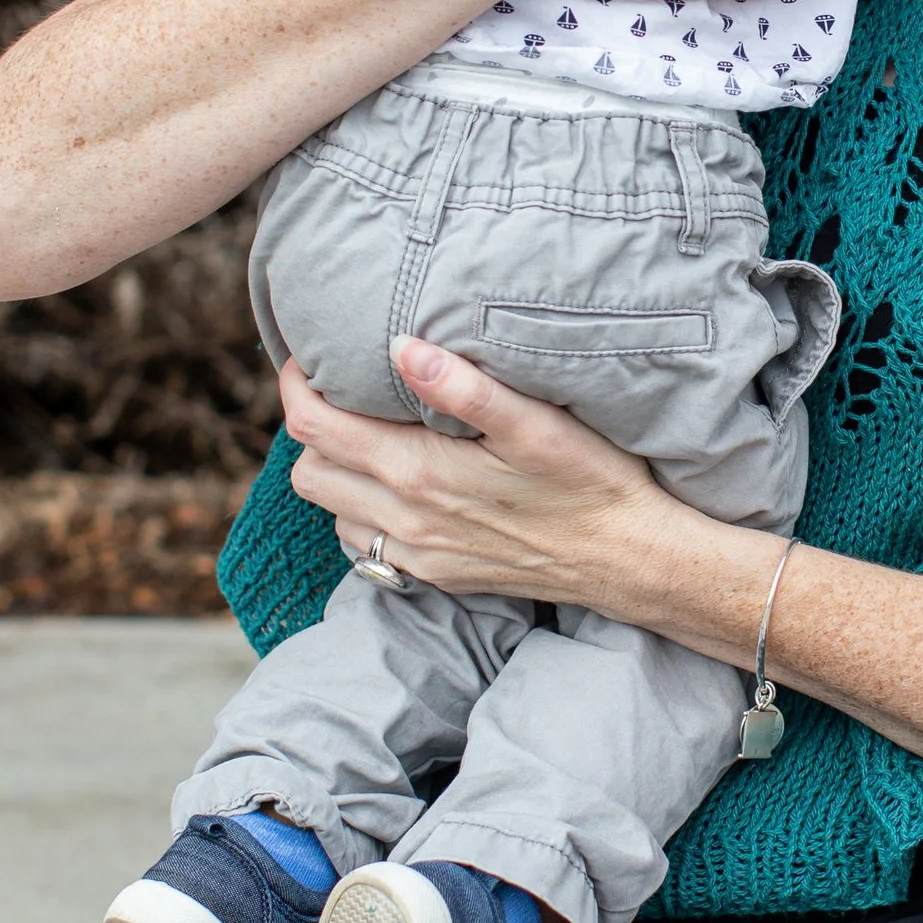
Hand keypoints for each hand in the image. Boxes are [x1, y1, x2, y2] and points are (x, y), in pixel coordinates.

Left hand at [282, 342, 677, 614]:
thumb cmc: (589, 481)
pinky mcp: (433, 574)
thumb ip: (465, 387)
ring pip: (330, 511)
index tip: (309, 358)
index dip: (297, 387)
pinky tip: (399, 484)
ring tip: (368, 433)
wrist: (625, 559)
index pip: (314, 429)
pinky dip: (361, 510)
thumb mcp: (536, 424)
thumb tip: (401, 347)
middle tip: (341, 392)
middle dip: (311, 429)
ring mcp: (417, 554)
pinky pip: (363, 544)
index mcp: (420, 473)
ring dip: (336, 471)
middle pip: (308, 472)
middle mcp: (406, 520)